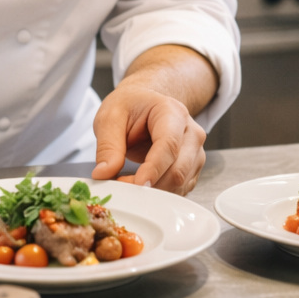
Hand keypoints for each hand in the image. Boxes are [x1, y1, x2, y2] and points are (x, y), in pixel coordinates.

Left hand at [90, 85, 207, 194]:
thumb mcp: (110, 117)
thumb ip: (107, 146)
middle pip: (178, 169)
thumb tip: (103, 174)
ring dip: (153, 191)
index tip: (137, 185)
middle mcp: (190, 132)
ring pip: (180, 183)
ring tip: (127, 183)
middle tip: (120, 187)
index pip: (169, 145)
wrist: (145, 105)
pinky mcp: (192, 168)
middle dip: (149, 185)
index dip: (154, 168)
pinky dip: (160, 193)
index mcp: (172, 112)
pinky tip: (142, 184)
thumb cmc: (130, 106)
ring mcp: (195, 152)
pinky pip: (180, 189)